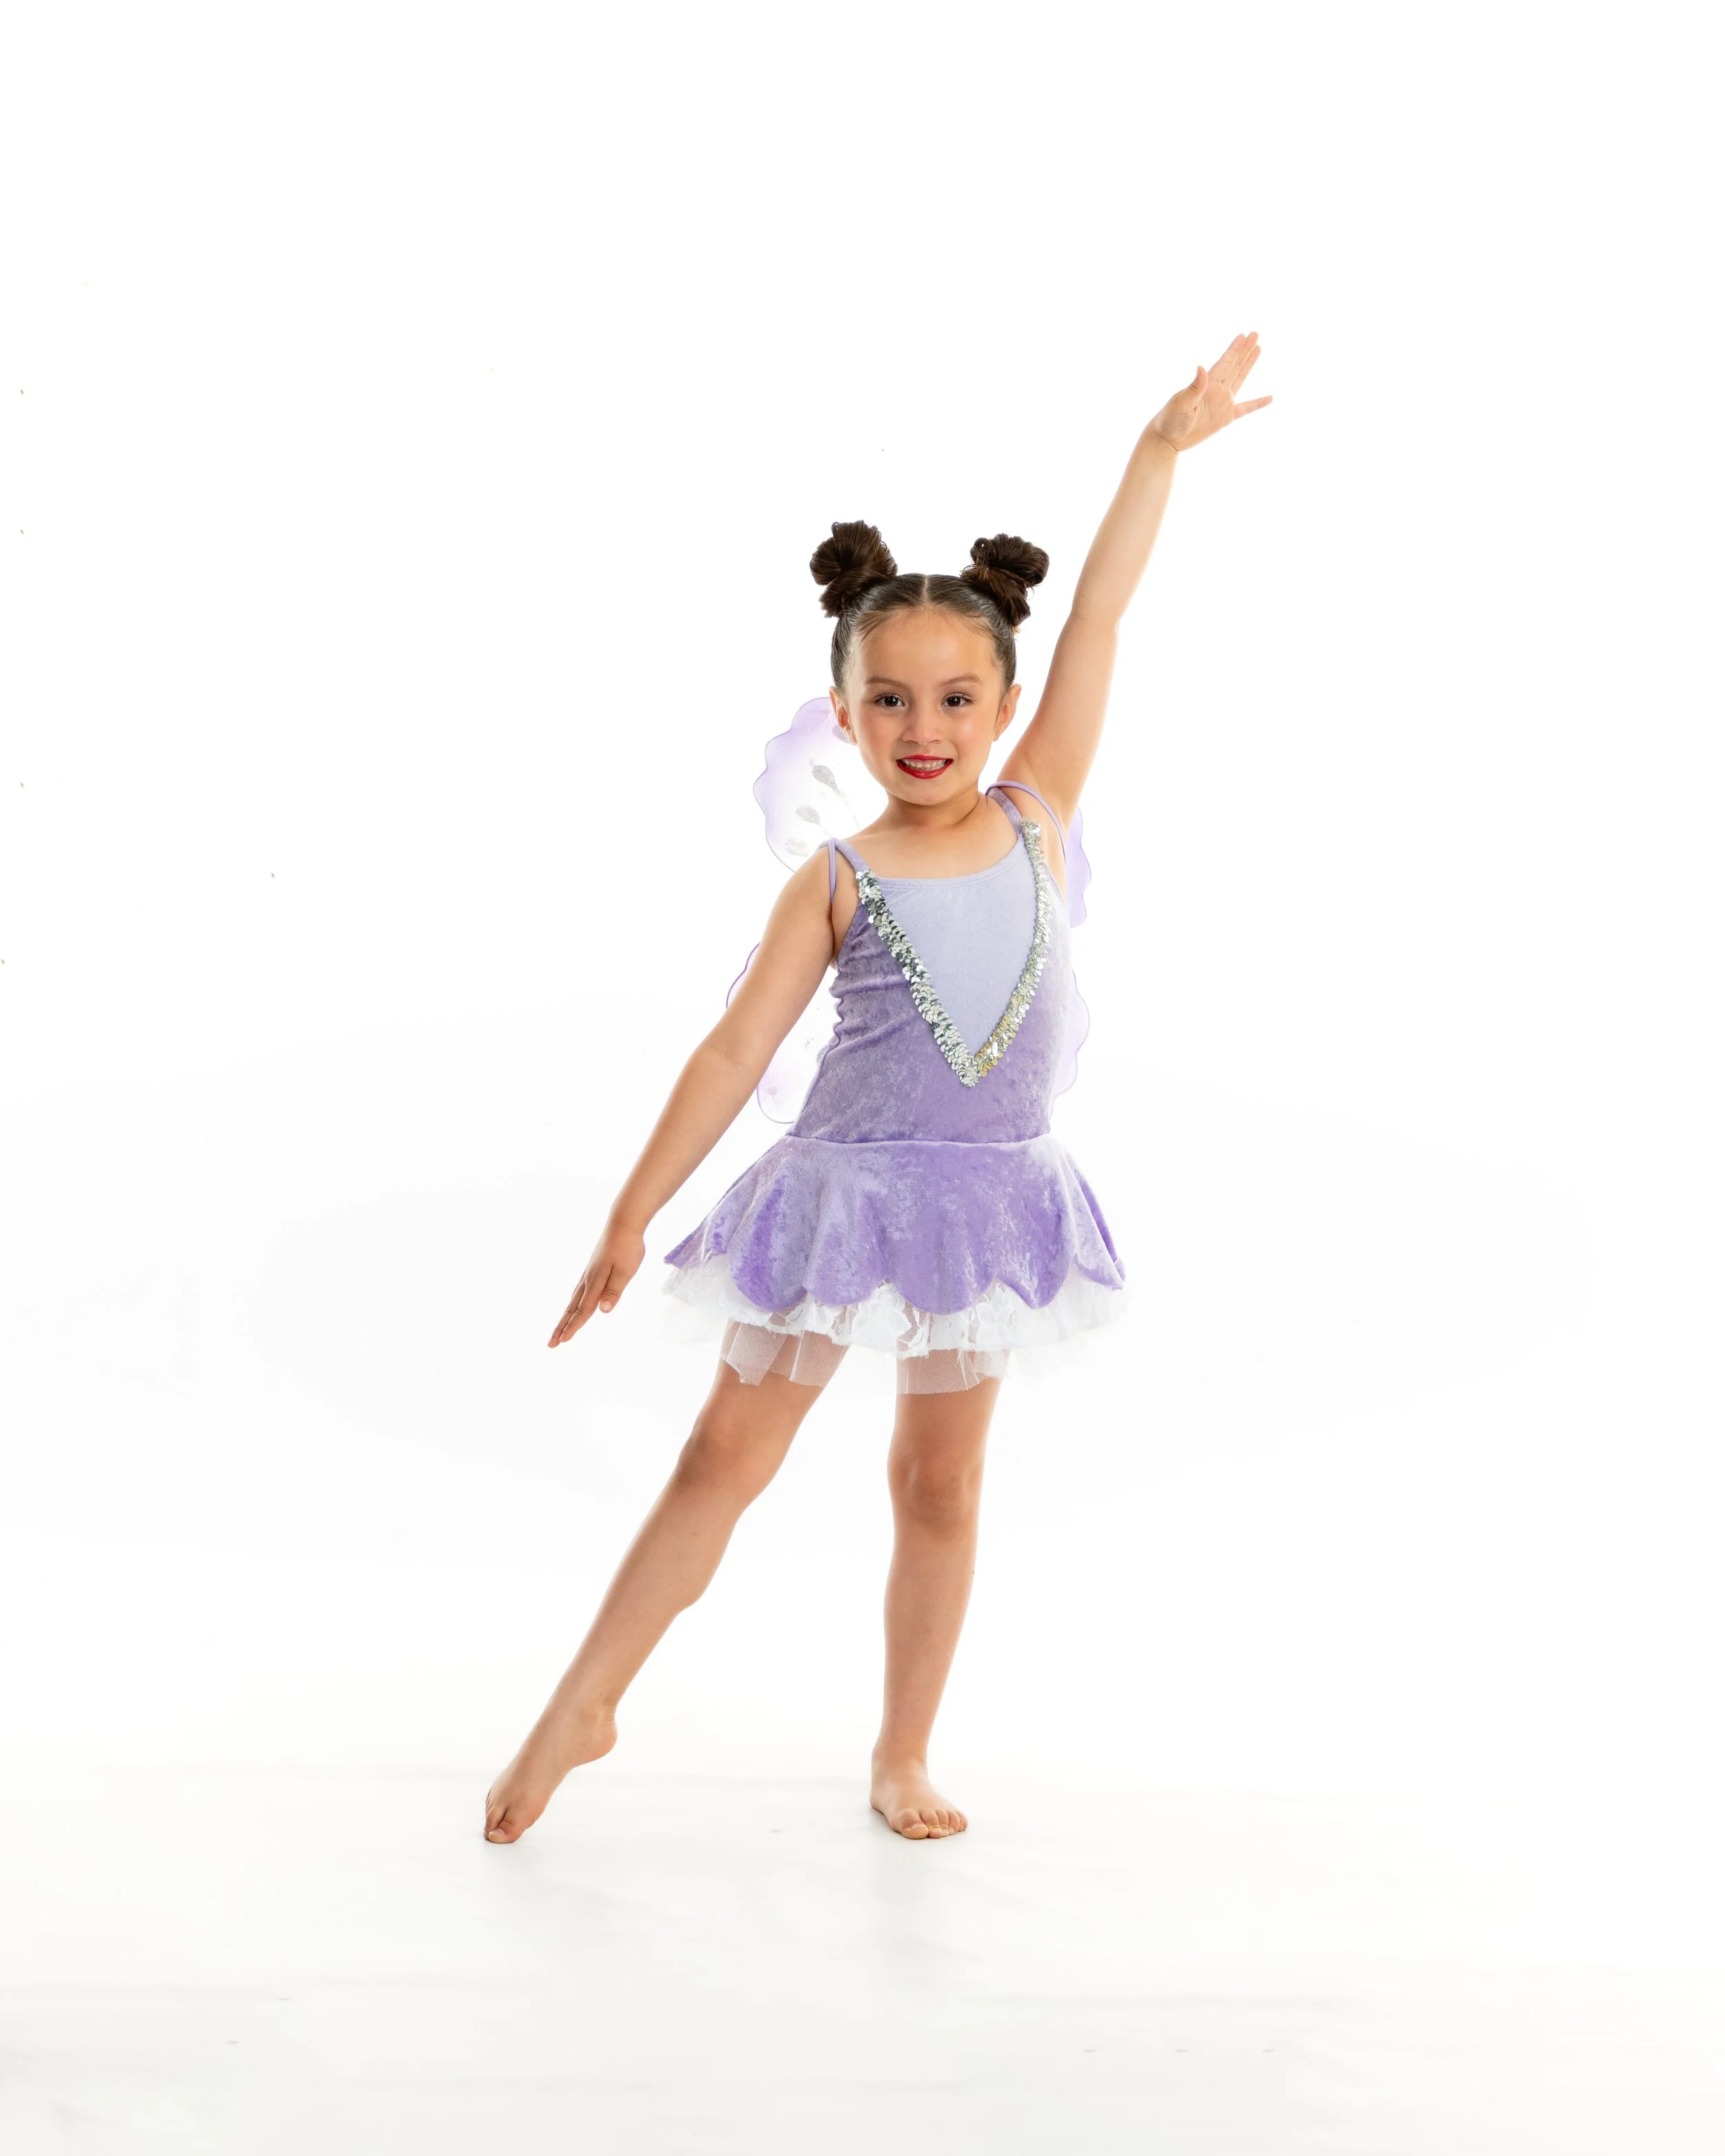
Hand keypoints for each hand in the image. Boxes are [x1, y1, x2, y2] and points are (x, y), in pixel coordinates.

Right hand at [548, 1217, 645, 1346]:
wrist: (623, 1222)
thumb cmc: (627, 1247)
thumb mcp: (625, 1270)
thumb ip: (614, 1291)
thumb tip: (603, 1310)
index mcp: (596, 1282)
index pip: (583, 1310)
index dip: (573, 1327)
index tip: (562, 1341)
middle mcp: (588, 1280)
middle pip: (572, 1309)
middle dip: (562, 1327)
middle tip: (551, 1343)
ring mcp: (588, 1274)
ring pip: (573, 1301)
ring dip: (565, 1317)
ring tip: (559, 1330)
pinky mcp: (592, 1269)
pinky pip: (578, 1292)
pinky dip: (572, 1304)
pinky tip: (573, 1305)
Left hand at [1148, 331, 1270, 450]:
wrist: (1168, 438)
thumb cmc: (1171, 419)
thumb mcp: (1181, 403)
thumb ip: (1194, 387)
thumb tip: (1201, 367)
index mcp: (1207, 385)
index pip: (1224, 363)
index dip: (1234, 349)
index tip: (1243, 335)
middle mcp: (1217, 390)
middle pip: (1235, 366)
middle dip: (1245, 350)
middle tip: (1255, 334)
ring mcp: (1223, 403)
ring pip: (1240, 379)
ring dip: (1249, 365)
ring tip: (1258, 349)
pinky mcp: (1225, 418)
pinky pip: (1246, 409)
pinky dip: (1258, 404)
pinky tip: (1269, 398)